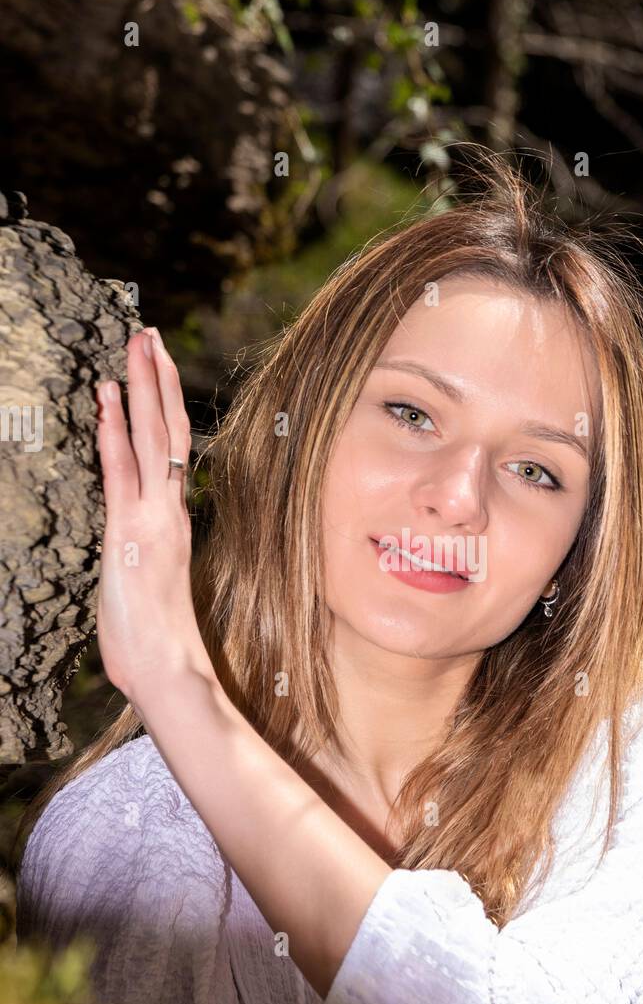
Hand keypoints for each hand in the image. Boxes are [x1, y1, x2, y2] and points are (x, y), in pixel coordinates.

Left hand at [95, 329, 212, 703]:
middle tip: (148, 334)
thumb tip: (132, 555)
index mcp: (173, 521)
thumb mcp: (145, 587)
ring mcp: (152, 518)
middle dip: (157, 380)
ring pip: (153, 440)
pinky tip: (107, 398)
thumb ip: (141, 558)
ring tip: (135, 345)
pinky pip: (124, 471)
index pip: (174, 451)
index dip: (165, 407)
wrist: (166, 669)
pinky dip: (116, 432)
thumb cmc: (154, 643)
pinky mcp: (130, 531)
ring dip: (142, 389)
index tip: (155, 368)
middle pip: (170, 432)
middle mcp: (169, 511)